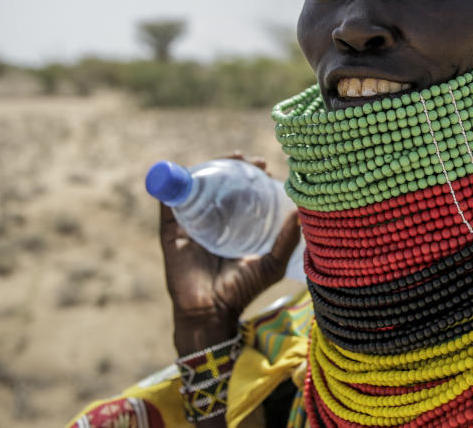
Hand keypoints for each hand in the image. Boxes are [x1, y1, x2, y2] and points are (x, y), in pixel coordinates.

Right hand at [158, 154, 301, 354]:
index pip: (239, 191)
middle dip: (232, 166)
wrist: (211, 313)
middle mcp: (210, 221)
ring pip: (195, 187)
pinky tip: (191, 173)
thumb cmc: (242, 291)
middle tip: (250, 161)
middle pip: (217, 184)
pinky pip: (170, 202)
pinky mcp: (171, 232)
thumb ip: (287, 240)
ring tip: (230, 159)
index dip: (250, 175)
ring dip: (208, 167)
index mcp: (231, 226)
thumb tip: (302, 212)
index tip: (264, 166)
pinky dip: (176, 184)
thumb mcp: (271, 263)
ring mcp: (189, 224)